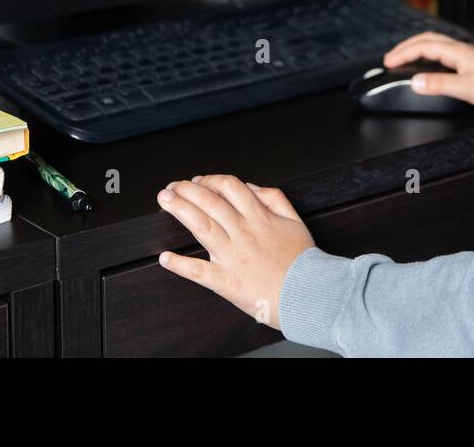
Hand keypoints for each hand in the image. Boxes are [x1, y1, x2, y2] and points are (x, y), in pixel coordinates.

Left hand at [156, 174, 315, 330]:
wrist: (308, 293)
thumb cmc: (302, 261)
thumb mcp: (295, 221)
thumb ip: (274, 199)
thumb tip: (252, 187)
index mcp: (259, 217)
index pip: (230, 187)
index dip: (210, 180)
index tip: (198, 181)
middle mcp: (243, 232)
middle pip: (210, 202)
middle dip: (186, 190)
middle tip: (171, 186)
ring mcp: (232, 256)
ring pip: (201, 226)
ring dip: (179, 210)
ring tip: (165, 200)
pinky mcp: (226, 281)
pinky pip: (198, 271)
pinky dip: (179, 264)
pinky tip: (165, 258)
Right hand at [382, 31, 473, 107]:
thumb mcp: (465, 88)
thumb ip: (438, 84)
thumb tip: (414, 82)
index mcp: (457, 51)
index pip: (423, 46)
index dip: (403, 53)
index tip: (389, 62)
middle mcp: (460, 48)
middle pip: (427, 39)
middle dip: (406, 46)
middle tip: (391, 57)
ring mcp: (466, 53)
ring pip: (435, 43)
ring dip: (417, 48)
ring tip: (404, 57)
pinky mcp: (470, 61)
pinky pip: (443, 51)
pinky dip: (428, 53)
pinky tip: (428, 63)